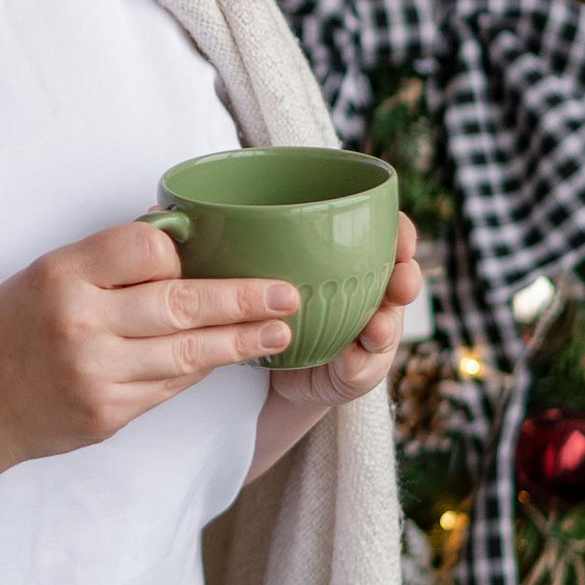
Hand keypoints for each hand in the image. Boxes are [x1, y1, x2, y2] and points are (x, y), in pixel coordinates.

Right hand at [0, 223, 299, 485]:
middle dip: (244, 298)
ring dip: (241, 341)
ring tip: (280, 330)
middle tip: (288, 293)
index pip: (148, 249)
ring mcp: (96, 374)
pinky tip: (229, 357)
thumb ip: (108, 262)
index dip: (182, 252)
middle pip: (182, 303)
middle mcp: (81, 323)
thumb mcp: (45, 274)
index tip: (203, 255)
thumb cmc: (10, 329)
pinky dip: (201, 370)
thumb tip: (184, 248)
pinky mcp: (107, 415)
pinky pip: (170, 388)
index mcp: (63, 274)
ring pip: (188, 353)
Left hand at [246, 217, 422, 475]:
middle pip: (401, 277)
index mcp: (353, 260)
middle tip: (399, 281)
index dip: (402, 232)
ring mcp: (367, 332)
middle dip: (406, 277)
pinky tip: (352, 354)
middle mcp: (369, 293)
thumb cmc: (265, 305)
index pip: (389, 236)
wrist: (272, 369)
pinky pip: (364, 364)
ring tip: (377, 326)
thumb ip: (242, 243)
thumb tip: (179, 214)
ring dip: (388, 323)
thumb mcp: (256, 269)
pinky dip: (360, 360)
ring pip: (390, 322)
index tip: (400, 235)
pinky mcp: (356, 368)